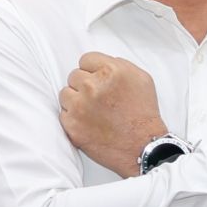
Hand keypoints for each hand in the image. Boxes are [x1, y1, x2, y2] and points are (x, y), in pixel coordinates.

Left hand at [59, 53, 169, 176]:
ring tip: (93, 112)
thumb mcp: (141, 79)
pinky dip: (73, 119)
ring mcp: (80, 106)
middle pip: (74, 76)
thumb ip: (120, 65)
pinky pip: (63, 114)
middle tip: (98, 99)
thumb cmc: (143, 114)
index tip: (98, 81)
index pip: (86, 59)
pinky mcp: (72, 125)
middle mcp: (93, 86)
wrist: (142, 147)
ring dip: (76, 101)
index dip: (93, 71)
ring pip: (65, 94)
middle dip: (85, 86)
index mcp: (111, 71)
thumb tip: (101, 64)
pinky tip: (89, 124)